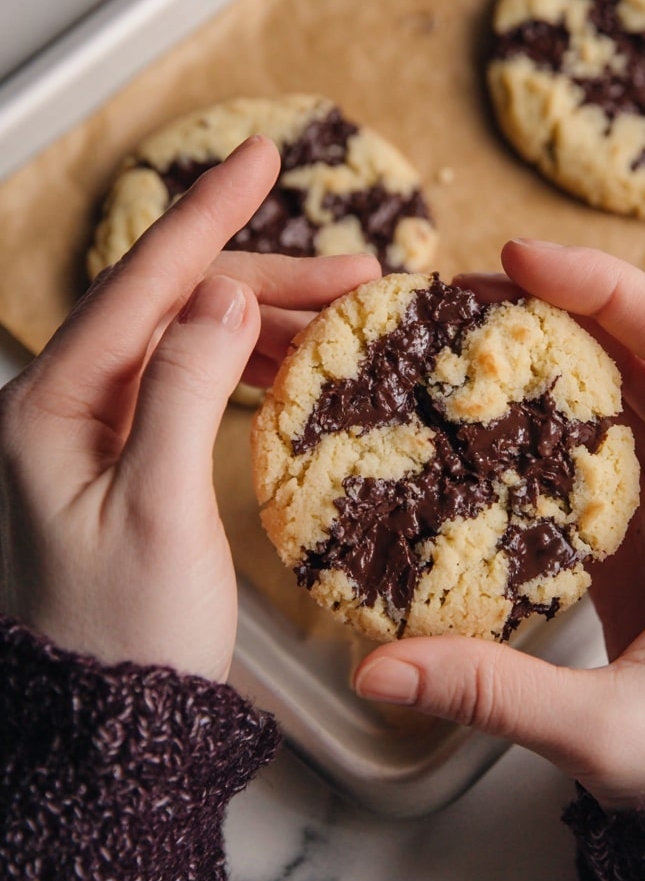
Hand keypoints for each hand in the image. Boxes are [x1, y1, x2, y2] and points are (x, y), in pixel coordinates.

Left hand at [0, 137, 378, 681]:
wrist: (116, 723)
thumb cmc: (129, 633)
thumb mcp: (160, 510)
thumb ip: (184, 389)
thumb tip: (225, 294)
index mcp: (50, 407)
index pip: (142, 283)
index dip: (209, 214)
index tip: (262, 157)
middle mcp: (64, 405)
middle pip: (172, 304)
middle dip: (266, 278)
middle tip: (359, 273)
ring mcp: (95, 429)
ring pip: (188, 339)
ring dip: (266, 321)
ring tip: (345, 319)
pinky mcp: (127, 455)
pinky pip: (191, 381)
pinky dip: (247, 364)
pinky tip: (295, 365)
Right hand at [354, 240, 644, 808]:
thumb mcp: (608, 735)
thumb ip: (494, 693)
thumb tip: (380, 668)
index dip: (617, 294)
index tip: (528, 261)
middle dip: (572, 307)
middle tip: (474, 291)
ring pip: (633, 398)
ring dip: (564, 354)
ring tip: (477, 333)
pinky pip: (609, 451)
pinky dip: (556, 418)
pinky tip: (495, 414)